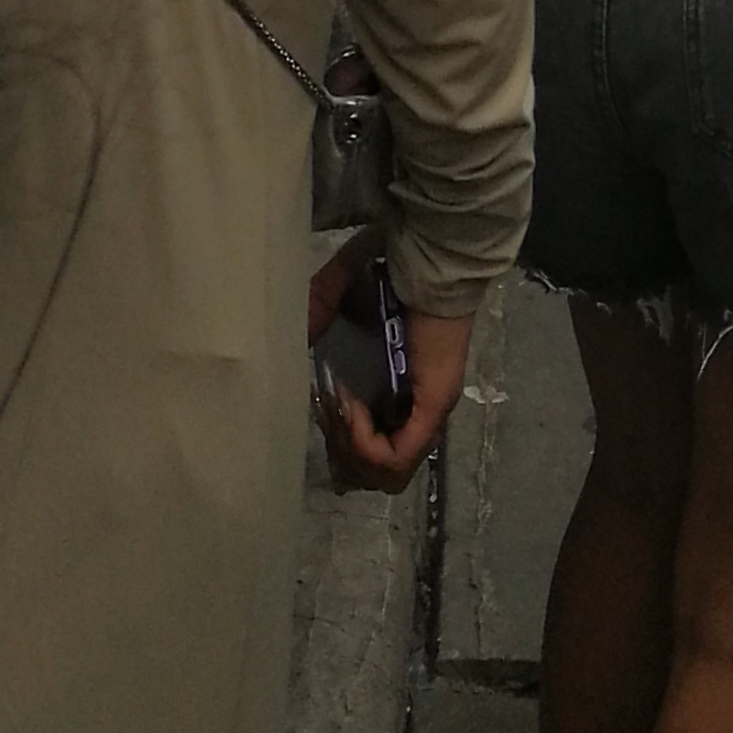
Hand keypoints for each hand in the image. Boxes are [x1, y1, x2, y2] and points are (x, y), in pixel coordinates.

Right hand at [309, 242, 473, 491]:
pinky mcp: (433, 408)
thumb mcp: (344, 290)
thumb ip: (319, 307)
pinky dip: (366, 443)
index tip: (322, 412)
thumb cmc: (394, 269)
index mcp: (403, 395)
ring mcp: (428, 415)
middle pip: (374, 475)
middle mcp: (417, 414)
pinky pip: (396, 457)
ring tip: (341, 411)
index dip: (340, 448)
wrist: (431, 257)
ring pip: (386, 475)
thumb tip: (299, 341)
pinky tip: (352, 408)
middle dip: (340, 454)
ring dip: (351, 451)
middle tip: (329, 413)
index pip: (372, 457)